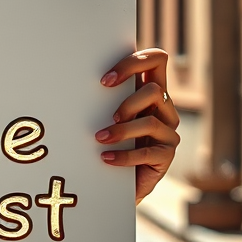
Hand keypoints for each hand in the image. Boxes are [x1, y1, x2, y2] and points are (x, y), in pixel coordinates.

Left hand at [95, 48, 178, 203]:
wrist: (116, 181)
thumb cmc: (107, 141)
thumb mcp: (105, 116)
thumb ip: (103, 97)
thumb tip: (73, 79)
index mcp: (150, 92)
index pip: (156, 60)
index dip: (133, 63)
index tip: (105, 80)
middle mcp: (164, 109)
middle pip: (155, 90)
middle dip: (128, 101)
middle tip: (109, 116)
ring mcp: (168, 133)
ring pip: (150, 122)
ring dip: (122, 131)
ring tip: (100, 138)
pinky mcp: (166, 156)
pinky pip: (147, 152)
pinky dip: (124, 155)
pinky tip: (106, 157)